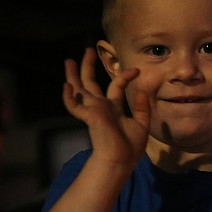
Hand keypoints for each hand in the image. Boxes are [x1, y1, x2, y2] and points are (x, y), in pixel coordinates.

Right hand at [62, 47, 149, 167]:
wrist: (121, 160)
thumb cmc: (130, 147)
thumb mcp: (141, 125)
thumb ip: (142, 108)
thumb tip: (144, 90)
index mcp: (113, 108)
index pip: (116, 87)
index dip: (124, 76)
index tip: (137, 71)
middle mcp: (101, 107)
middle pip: (91, 83)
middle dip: (88, 67)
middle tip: (87, 50)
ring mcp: (93, 111)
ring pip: (79, 90)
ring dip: (73, 76)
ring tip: (68, 61)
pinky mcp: (88, 117)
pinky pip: (74, 106)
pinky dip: (69, 97)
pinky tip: (66, 86)